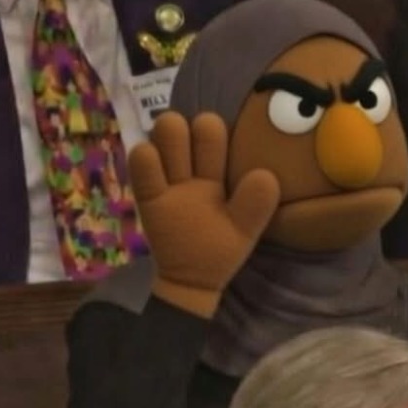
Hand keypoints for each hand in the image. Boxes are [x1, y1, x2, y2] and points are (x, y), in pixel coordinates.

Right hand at [130, 111, 279, 316]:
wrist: (192, 281)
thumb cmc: (222, 249)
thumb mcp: (245, 229)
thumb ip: (256, 205)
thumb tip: (265, 175)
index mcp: (218, 174)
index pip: (214, 136)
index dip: (214, 128)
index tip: (221, 134)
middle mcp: (192, 171)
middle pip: (187, 128)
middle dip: (193, 126)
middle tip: (200, 140)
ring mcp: (169, 182)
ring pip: (164, 137)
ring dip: (169, 134)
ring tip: (176, 153)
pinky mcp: (148, 198)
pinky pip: (142, 170)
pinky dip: (145, 157)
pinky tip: (150, 158)